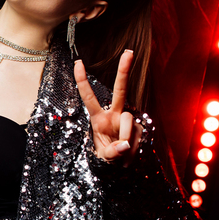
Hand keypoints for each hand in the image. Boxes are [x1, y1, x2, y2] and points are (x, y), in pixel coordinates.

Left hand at [74, 50, 142, 165]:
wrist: (120, 167)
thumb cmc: (106, 158)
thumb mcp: (103, 158)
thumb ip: (112, 152)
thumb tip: (125, 145)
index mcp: (99, 118)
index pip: (89, 97)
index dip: (82, 80)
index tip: (78, 62)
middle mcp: (114, 115)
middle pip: (120, 90)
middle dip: (124, 70)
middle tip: (129, 52)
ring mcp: (128, 120)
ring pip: (129, 122)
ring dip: (125, 141)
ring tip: (121, 156)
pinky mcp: (140, 127)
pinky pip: (138, 136)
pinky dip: (133, 150)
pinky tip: (128, 156)